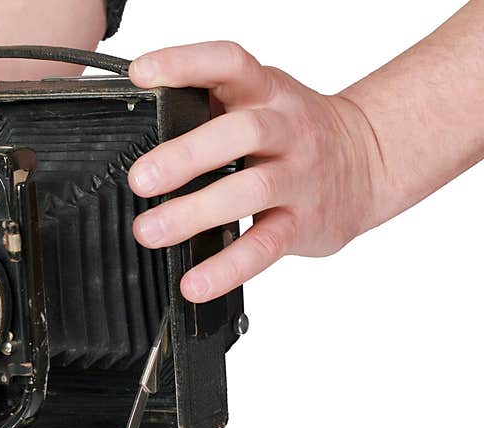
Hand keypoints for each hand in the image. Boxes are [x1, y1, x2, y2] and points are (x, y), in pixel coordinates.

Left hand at [128, 41, 384, 301]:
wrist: (369, 162)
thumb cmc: (296, 133)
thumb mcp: (261, 100)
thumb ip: (211, 106)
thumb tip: (141, 123)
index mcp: (266, 91)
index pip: (228, 63)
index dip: (185, 62)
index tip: (141, 74)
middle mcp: (286, 129)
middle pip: (242, 132)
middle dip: (186, 156)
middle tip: (140, 180)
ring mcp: (298, 177)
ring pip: (252, 189)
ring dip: (196, 213)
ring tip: (151, 231)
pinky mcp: (304, 223)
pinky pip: (264, 247)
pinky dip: (227, 268)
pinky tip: (195, 283)